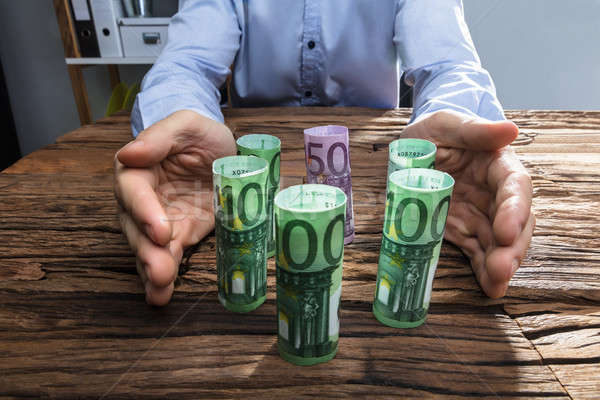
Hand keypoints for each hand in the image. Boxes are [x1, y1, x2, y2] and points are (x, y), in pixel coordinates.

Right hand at [114, 110, 235, 304]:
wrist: (223, 150)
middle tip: (159, 271)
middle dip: (147, 251)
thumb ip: (160, 136)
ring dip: (152, 270)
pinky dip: (165, 278)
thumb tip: (129, 153)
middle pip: (135, 228)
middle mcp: (142, 200)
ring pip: (148, 249)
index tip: (160, 230)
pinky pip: (169, 258)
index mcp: (138, 169)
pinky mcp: (180, 235)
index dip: (144, 211)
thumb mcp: (187, 124)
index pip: (133, 192)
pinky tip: (161, 296)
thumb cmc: (200, 133)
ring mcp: (160, 221)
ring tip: (159, 290)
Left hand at [402, 110, 534, 297]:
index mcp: (496, 164)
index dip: (514, 210)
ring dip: (500, 264)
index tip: (506, 231)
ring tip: (496, 284)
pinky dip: (483, 269)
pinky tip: (488, 287)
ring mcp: (479, 214)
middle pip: (514, 221)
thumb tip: (510, 130)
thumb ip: (474, 130)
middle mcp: (494, 193)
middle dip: (511, 247)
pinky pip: (477, 251)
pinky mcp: (463, 230)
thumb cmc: (434, 132)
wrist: (413, 147)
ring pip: (499, 242)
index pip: (514, 187)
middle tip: (502, 268)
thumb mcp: (447, 124)